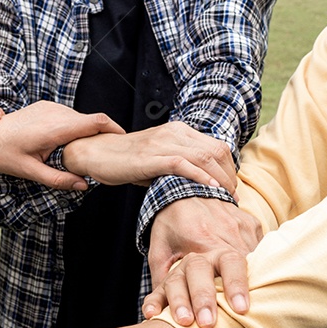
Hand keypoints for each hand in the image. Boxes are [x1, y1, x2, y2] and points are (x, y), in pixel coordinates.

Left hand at [0, 101, 125, 189]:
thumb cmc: (4, 154)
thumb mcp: (30, 172)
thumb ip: (58, 179)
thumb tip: (83, 186)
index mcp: (54, 128)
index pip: (95, 122)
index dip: (114, 129)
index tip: (123, 140)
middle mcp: (54, 113)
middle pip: (90, 121)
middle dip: (100, 135)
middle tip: (106, 154)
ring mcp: (50, 107)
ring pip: (79, 118)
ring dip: (85, 132)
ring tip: (86, 152)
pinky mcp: (46, 106)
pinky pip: (68, 115)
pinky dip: (74, 127)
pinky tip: (68, 143)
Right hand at [62, 121, 236, 191]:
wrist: (95, 152)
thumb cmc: (125, 159)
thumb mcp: (157, 157)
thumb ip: (177, 164)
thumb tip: (197, 184)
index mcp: (178, 130)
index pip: (217, 146)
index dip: (230, 167)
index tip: (230, 187)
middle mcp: (174, 132)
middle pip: (217, 151)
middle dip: (229, 175)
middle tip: (231, 196)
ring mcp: (162, 144)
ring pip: (204, 157)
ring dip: (220, 179)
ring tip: (225, 196)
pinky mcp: (150, 157)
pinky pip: (182, 164)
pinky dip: (199, 176)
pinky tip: (209, 188)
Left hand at [143, 197, 263, 327]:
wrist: (186, 189)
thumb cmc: (170, 224)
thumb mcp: (159, 249)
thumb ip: (161, 279)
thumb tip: (157, 314)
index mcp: (197, 238)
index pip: (205, 268)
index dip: (207, 293)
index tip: (211, 316)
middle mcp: (222, 232)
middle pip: (234, 263)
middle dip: (236, 289)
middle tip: (238, 314)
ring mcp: (241, 226)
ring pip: (253, 258)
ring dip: (251, 282)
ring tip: (256, 306)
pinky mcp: (252, 224)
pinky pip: (260, 250)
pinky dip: (258, 268)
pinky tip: (259, 284)